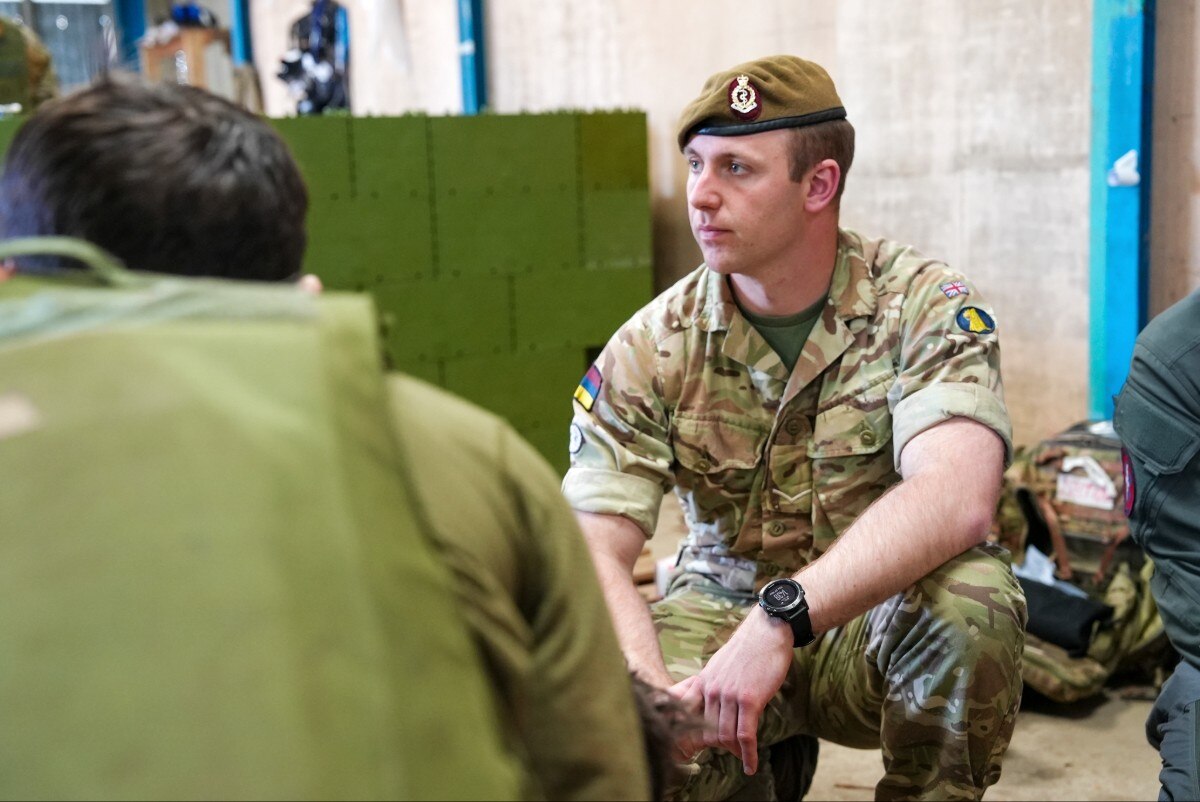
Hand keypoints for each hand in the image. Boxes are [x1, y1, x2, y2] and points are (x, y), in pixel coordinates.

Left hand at [668, 609, 793, 774]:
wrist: (767, 631)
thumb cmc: (747, 649)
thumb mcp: (720, 665)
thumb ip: (713, 685)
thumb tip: (712, 704)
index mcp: (703, 682)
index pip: (690, 716)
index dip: (694, 736)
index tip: (700, 749)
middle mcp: (712, 690)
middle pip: (709, 731)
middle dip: (720, 746)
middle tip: (732, 754)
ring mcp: (729, 695)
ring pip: (726, 736)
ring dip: (735, 752)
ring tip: (744, 760)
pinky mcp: (749, 700)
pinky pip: (745, 735)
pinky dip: (748, 754)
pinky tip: (751, 766)